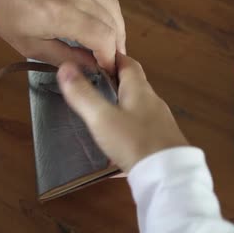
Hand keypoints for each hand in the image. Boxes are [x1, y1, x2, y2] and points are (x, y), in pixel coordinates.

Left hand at [0, 0, 125, 73]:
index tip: (107, 69)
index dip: (110, 57)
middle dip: (116, 44)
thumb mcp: (32, 46)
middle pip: (112, 21)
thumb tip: (90, 66)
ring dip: (116, 26)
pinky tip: (103, 20)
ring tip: (111, 42)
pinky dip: (108, 8)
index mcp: (61, 14)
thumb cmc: (5, 14)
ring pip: (112, 5)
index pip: (103, 37)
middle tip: (111, 59)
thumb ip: (65, 57)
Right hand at [57, 55, 188, 171]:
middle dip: (114, 81)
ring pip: (137, 107)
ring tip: (100, 111)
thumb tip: (65, 67)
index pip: (127, 63)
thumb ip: (83, 94)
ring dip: (121, 105)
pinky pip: (140, 130)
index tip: (94, 55)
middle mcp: (153, 102)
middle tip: (93, 82)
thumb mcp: (102, 118)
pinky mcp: (161, 142)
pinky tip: (115, 145)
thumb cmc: (134, 142)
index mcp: (139, 90)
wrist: (168, 177)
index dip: (112, 56)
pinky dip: (127, 129)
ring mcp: (159, 123)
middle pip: (133, 84)